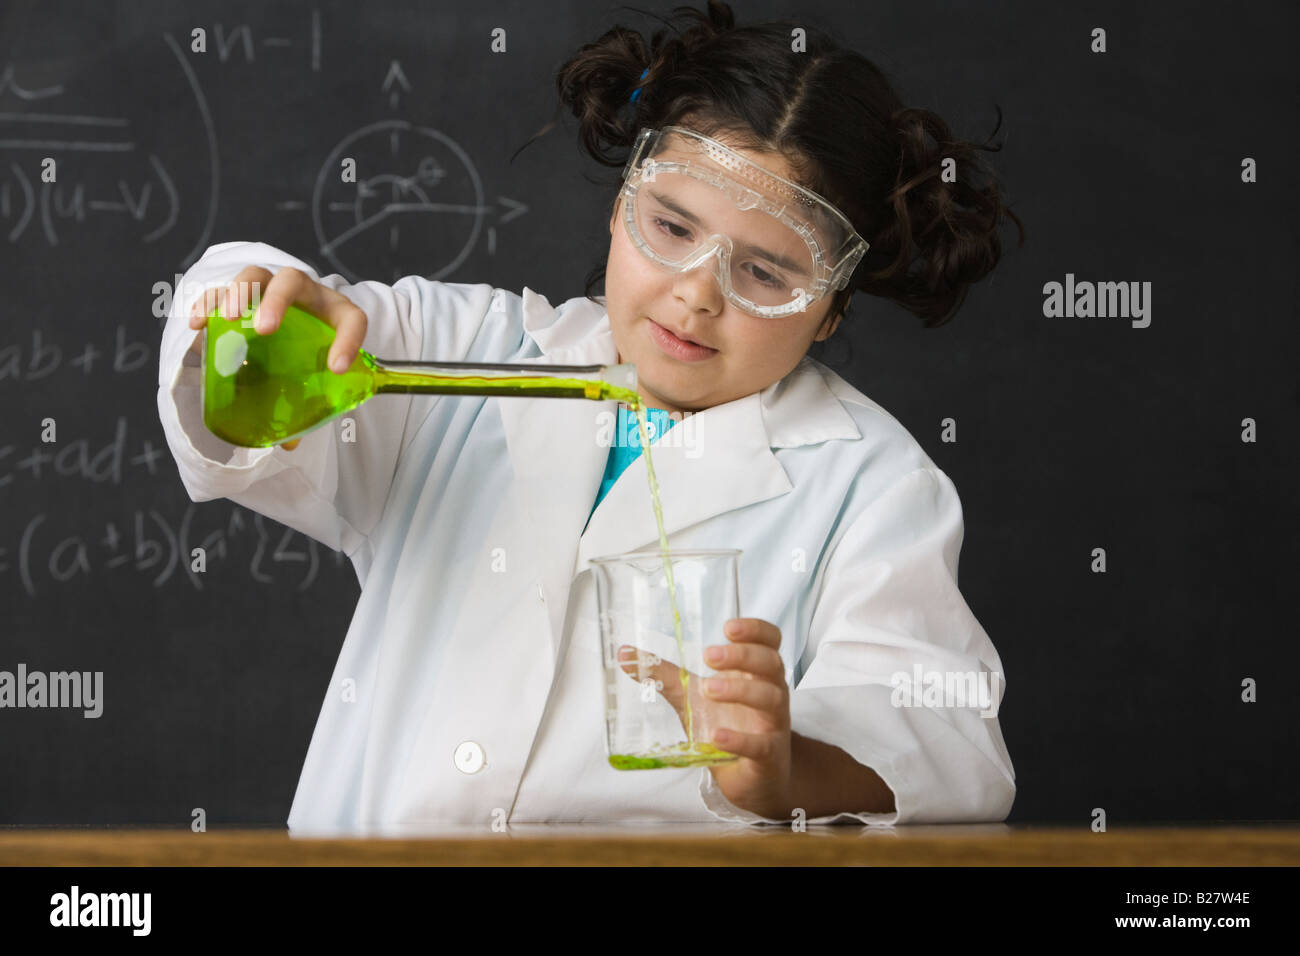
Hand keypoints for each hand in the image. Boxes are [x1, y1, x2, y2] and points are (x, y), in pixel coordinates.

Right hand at [186, 264, 369, 450]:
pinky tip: (196, 324)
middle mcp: (304, 294)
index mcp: (335, 314)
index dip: (348, 342)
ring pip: (255, 276)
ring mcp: (268, 289)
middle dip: (277, 301)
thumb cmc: (307, 359)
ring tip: (228, 318)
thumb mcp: (315, 380)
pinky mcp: (238, 295)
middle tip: (263, 329)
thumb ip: (306, 405)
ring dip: (240, 293)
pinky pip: (220, 290)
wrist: (289, 334)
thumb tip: (287, 444)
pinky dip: (207, 303)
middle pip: (292, 281)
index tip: (336, 370)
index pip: (351, 320)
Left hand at [617, 617, 791, 818]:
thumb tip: (624, 653)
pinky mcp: (768, 756)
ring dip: (739, 690)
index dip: (755, 629)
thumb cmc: (727, 723)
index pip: (770, 640)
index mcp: (756, 671)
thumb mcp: (693, 695)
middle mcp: (771, 692)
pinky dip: (739, 739)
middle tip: (709, 656)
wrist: (752, 775)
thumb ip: (664, 674)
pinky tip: (716, 735)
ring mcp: (772, 724)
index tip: (728, 627)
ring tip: (708, 689)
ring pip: (770, 698)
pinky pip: (761, 744)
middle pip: (770, 663)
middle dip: (741, 655)